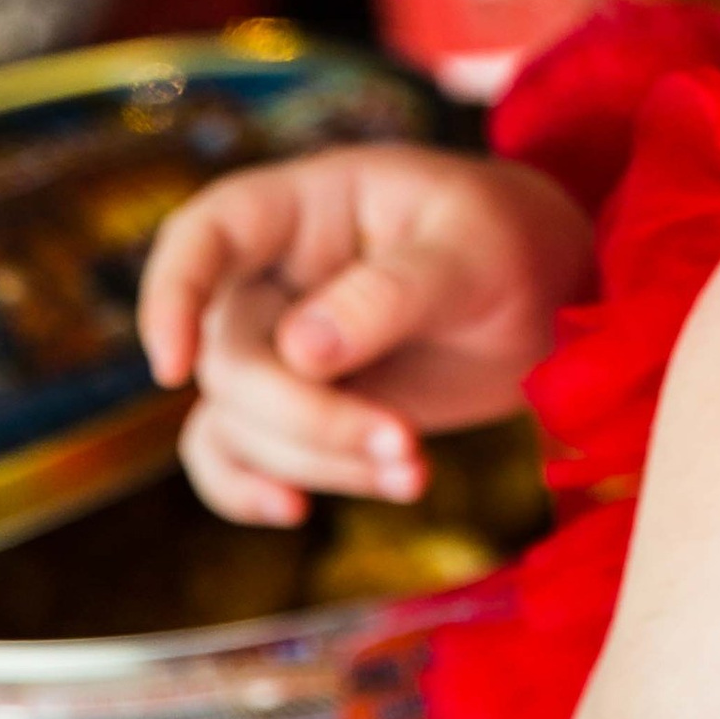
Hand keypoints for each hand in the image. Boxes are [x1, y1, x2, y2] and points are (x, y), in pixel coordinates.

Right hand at [137, 142, 595, 526]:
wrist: (547, 301)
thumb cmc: (511, 245)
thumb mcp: (475, 252)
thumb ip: (392, 293)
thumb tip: (299, 352)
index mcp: (307, 205)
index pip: (207, 231)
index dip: (172, 292)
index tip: (176, 369)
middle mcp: (274, 274)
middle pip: (229, 356)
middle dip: (306, 417)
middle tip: (404, 443)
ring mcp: (277, 342)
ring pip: (237, 419)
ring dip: (314, 461)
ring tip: (413, 471)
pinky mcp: (296, 405)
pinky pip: (233, 453)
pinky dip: (255, 490)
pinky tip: (296, 513)